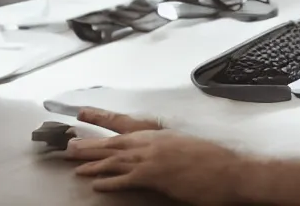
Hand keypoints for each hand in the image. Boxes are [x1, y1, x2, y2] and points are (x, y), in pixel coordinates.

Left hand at [67, 108, 246, 205]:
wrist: (230, 170)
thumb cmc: (213, 160)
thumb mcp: (186, 145)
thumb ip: (166, 147)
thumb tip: (154, 152)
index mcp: (159, 133)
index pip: (124, 124)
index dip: (102, 120)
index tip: (84, 114)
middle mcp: (153, 142)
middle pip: (114, 142)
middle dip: (90, 145)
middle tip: (68, 146)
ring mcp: (152, 158)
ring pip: (114, 159)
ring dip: (92, 162)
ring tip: (74, 164)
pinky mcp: (155, 175)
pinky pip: (126, 179)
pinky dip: (109, 182)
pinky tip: (96, 185)